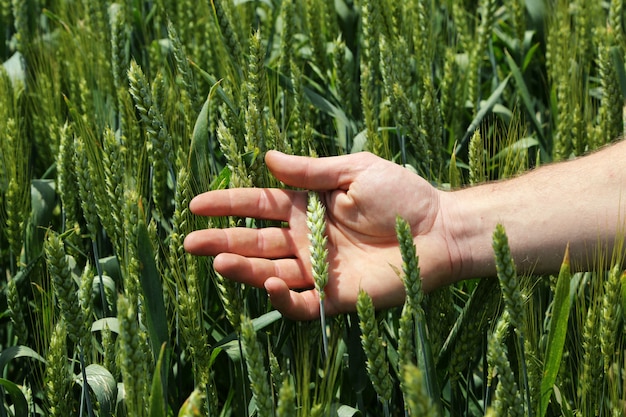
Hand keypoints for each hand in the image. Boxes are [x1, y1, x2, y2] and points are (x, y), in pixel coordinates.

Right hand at [183, 151, 459, 319]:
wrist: (439, 229)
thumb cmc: (402, 194)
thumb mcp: (354, 170)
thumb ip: (311, 171)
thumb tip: (268, 157)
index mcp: (307, 207)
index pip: (258, 205)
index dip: (227, 204)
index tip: (196, 204)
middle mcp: (307, 240)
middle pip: (255, 242)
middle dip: (221, 241)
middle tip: (189, 242)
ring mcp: (319, 269)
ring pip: (271, 273)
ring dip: (244, 270)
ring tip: (219, 262)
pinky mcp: (336, 296)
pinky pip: (303, 304)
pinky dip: (284, 299)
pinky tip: (273, 284)